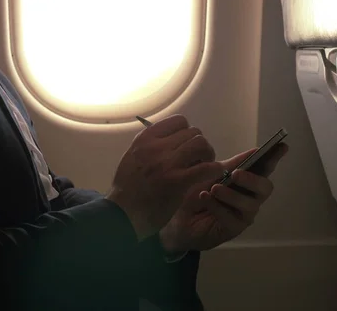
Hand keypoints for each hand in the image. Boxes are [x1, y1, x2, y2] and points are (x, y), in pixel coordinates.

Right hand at [106, 115, 224, 240]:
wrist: (122, 215)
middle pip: (193, 132)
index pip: (178, 121)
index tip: (186, 146)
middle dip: (199, 145)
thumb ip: (150, 147)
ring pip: (202, 144)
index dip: (187, 133)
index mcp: (144, 139)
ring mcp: (167, 163)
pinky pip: (207, 167)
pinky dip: (214, 170)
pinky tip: (211, 176)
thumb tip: (171, 138)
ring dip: (208, 155)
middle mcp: (156, 147)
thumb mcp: (132, 158)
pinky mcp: (177, 181)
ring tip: (204, 167)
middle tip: (198, 159)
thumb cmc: (128, 190)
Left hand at [159, 143, 287, 252]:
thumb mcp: (211, 174)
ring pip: (249, 205)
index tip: (282, 146)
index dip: (274, 158)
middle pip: (265, 188)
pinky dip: (217, 206)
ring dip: (231, 195)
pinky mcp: (232, 229)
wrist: (177, 217)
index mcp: (246, 182)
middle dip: (252, 180)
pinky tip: (205, 198)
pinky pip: (231, 218)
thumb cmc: (196, 193)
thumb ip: (232, 165)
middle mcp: (250, 198)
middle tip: (235, 174)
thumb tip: (255, 150)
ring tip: (214, 188)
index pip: (264, 169)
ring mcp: (243, 215)